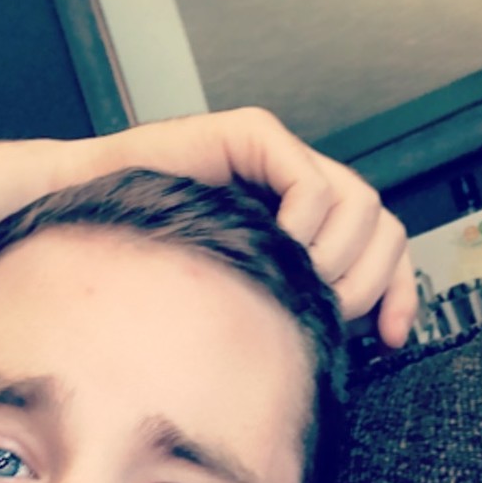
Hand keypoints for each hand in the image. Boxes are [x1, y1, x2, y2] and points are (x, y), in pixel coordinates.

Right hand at [78, 107, 416, 348]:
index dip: (399, 292)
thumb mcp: (239, 301)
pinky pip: (310, 182)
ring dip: (338, 256)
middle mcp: (299, 186)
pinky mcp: (253, 136)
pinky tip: (273, 249)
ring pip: (360, 202)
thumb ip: (288, 309)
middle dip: (370, 280)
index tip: (393, 339)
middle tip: (330, 313)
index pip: (381, 249)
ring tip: (295, 283)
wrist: (82, 228)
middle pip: (383, 225)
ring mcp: (279, 157)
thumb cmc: (148, 266)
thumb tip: (343, 346)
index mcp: (304, 224)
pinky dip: (305, 224)